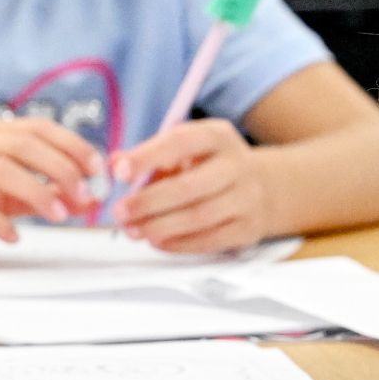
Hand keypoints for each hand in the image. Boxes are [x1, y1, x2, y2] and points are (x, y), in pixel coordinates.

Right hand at [0, 117, 106, 255]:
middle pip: (22, 144)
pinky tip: (14, 236)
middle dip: (60, 168)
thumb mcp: (1, 196)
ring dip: (36, 192)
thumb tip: (88, 202)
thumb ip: (41, 195)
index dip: (71, 145)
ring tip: (59, 215)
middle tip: (85, 196)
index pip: (35, 127)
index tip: (98, 169)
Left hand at [111, 119, 270, 253]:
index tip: (119, 173)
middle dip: (148, 202)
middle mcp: (237, 164)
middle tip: (120, 212)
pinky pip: (211, 239)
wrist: (264, 187)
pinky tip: (157, 241)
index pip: (180, 141)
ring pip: (199, 216)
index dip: (147, 157)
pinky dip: (179, 243)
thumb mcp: (184, 150)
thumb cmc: (208, 166)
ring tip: (133, 230)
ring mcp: (248, 197)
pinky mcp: (250, 227)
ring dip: (160, 226)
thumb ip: (148, 156)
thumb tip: (114, 164)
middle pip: (188, 187)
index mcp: (217, 136)